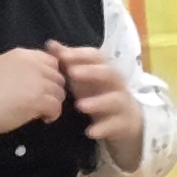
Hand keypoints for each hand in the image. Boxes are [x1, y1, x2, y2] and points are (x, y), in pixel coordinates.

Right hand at [0, 45, 69, 162]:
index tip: (43, 87)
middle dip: (53, 90)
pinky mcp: (39, 100)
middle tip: (43, 102)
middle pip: (58, 77)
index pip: (50, 61)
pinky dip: (53, 115)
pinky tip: (43, 119)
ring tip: (42, 112)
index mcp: (22, 54)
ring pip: (60, 92)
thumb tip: (29, 74)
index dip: (50, 75)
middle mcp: (33, 64)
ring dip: (54, 103)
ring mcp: (37, 82)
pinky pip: (57, 107)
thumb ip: (17, 67)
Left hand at [53, 44, 144, 167]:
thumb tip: (51, 44)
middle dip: (91, 72)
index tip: (62, 55)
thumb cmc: (99, 94)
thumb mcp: (82, 78)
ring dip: (98, 102)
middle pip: (109, 73)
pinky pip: (116, 125)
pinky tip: (90, 132)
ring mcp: (122, 104)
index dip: (80, 54)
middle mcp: (116, 84)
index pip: (97, 57)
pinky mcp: (124, 124)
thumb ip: (68, 61)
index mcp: (105, 70)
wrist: (126, 122)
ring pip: (115, 99)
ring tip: (80, 106)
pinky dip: (104, 128)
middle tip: (72, 73)